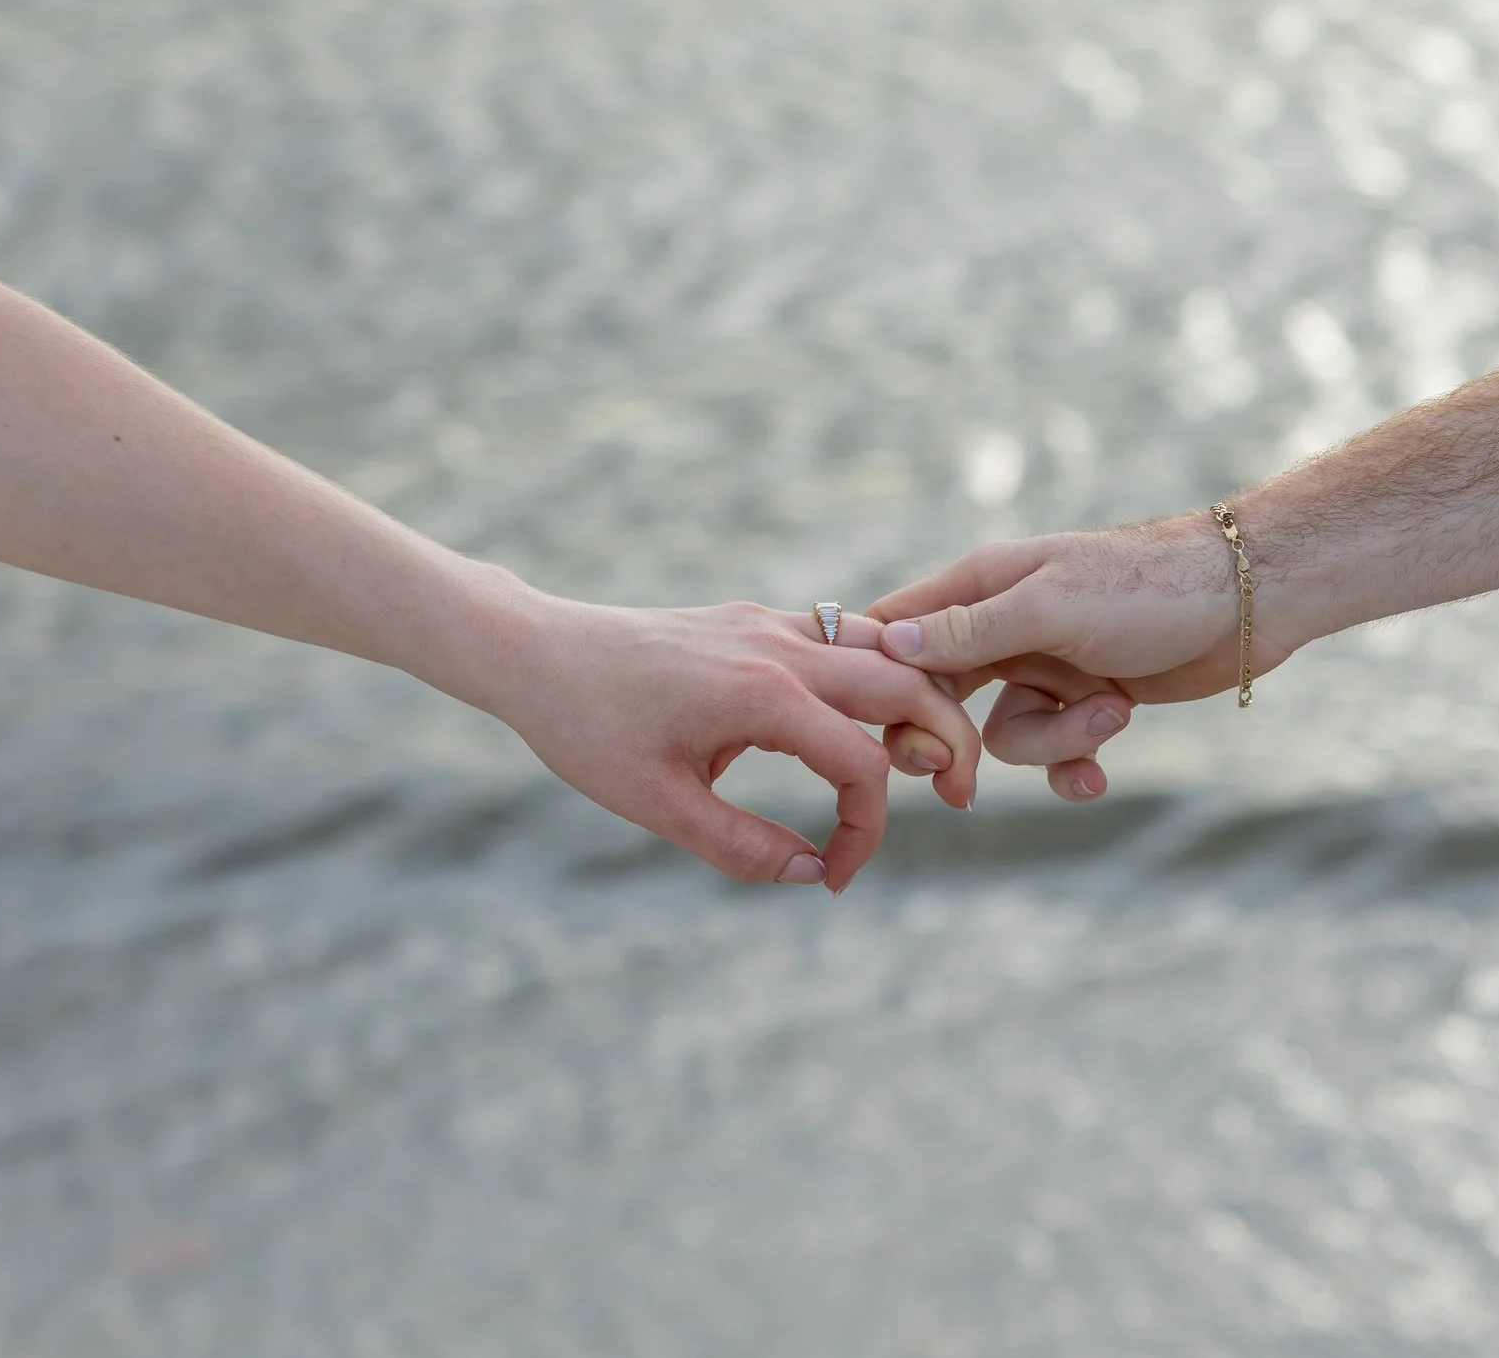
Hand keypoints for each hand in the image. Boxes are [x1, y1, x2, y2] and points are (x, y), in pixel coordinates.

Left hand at [466, 588, 980, 891]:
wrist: (537, 652)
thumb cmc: (587, 729)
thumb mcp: (657, 805)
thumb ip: (739, 845)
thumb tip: (808, 873)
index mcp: (761, 696)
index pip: (861, 768)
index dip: (864, 833)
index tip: (832, 877)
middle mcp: (780, 649)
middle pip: (908, 687)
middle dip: (949, 744)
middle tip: (961, 798)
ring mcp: (771, 626)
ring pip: (886, 651)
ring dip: (919, 701)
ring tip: (926, 759)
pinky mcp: (756, 621)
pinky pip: (843, 637)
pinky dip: (876, 675)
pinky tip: (865, 722)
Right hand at [866, 512, 1296, 798]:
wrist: (1249, 602)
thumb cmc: (1148, 588)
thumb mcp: (1051, 607)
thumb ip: (972, 630)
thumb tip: (889, 646)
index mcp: (982, 585)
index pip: (897, 631)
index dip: (882, 683)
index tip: (895, 728)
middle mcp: (1004, 625)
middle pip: (937, 695)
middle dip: (950, 743)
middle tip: (959, 781)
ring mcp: (1045, 664)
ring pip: (1004, 734)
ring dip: (1053, 744)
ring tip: (1108, 719)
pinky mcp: (1087, 698)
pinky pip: (1054, 751)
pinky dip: (1074, 764)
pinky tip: (1103, 767)